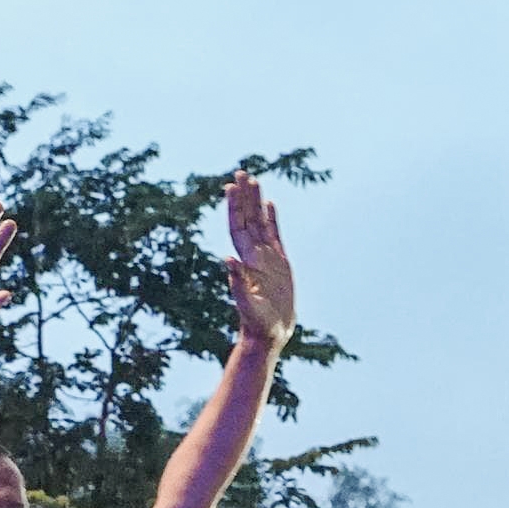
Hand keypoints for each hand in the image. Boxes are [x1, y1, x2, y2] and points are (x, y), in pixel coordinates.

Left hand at [223, 172, 295, 347]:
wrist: (269, 334)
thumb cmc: (256, 323)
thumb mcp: (247, 304)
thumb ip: (237, 282)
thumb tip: (228, 259)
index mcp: (245, 261)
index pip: (238, 227)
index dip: (234, 207)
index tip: (230, 186)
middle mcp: (254, 256)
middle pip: (248, 219)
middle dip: (244, 196)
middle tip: (241, 172)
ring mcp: (267, 258)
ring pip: (260, 223)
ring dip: (256, 202)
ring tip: (254, 180)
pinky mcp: (280, 264)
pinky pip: (275, 235)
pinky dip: (272, 219)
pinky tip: (270, 205)